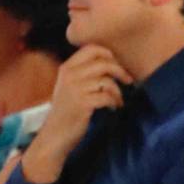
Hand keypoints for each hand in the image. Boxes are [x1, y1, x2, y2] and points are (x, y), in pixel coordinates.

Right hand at [21, 46, 133, 183]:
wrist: (55, 135)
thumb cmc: (67, 111)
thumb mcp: (70, 86)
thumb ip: (84, 72)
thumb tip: (112, 62)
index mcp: (66, 68)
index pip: (91, 49)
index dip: (109, 54)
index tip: (117, 65)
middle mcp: (69, 75)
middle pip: (104, 63)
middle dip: (120, 71)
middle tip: (128, 81)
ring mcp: (75, 89)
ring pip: (107, 81)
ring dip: (118, 91)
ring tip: (117, 100)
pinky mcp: (83, 103)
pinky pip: (108, 96)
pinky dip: (114, 102)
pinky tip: (112, 108)